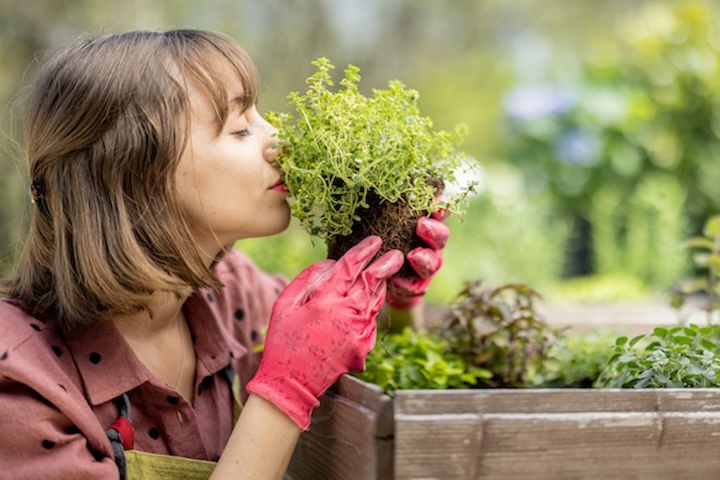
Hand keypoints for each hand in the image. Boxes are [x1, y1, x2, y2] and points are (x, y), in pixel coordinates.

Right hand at [245, 236, 402, 429]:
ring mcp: (359, 331)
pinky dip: (372, 308)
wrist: (292, 384)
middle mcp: (347, 313)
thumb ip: (307, 279)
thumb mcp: (285, 304)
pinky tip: (369, 303)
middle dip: (386, 264)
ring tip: (385, 273)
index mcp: (326, 299)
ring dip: (381, 285)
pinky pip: (372, 321)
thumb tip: (329, 263)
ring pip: (376, 301)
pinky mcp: (364, 347)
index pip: (351, 266)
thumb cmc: (283, 341)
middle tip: (396, 254)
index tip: (375, 240)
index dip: (364, 251)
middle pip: (373, 281)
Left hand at [386, 199, 450, 309]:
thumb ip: (384, 209)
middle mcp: (430, 244)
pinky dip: (406, 284)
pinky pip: (413, 287)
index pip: (439, 213)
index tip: (438, 202)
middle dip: (433, 231)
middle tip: (421, 225)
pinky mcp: (415, 287)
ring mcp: (425, 267)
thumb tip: (371, 187)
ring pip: (432, 263)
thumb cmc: (380, 241)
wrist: (377, 277)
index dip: (441, 207)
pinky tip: (396, 281)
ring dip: (424, 259)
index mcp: (425, 225)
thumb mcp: (380, 222)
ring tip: (413, 256)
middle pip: (441, 236)